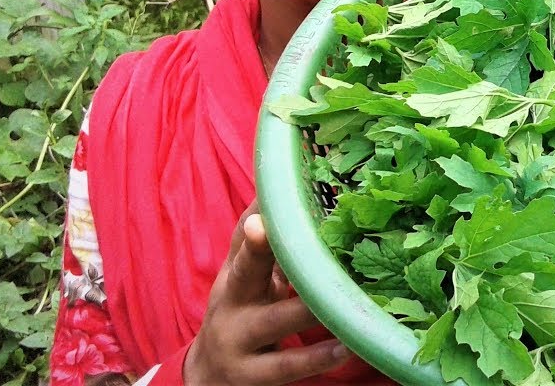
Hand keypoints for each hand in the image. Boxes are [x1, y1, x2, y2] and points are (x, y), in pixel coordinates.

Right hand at [184, 201, 350, 384]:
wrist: (208, 377)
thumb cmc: (240, 312)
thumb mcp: (242, 279)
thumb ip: (258, 241)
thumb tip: (276, 186)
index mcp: (234, 275)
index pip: (242, 240)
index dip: (255, 222)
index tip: (265, 208)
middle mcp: (232, 304)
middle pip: (245, 272)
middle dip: (259, 252)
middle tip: (282, 232)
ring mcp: (239, 342)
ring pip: (276, 321)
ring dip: (310, 309)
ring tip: (346, 297)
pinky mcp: (252, 377)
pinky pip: (287, 365)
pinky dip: (317, 357)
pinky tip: (346, 346)